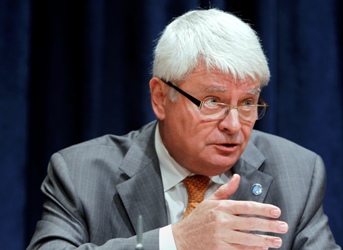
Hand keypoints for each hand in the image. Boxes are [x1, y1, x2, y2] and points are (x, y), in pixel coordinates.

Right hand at [171, 174, 288, 249]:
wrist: (182, 238)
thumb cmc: (198, 218)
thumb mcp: (209, 201)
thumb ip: (225, 190)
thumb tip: (238, 177)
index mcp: (220, 207)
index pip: (246, 207)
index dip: (263, 209)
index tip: (277, 212)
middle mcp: (221, 221)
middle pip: (250, 223)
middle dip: (269, 225)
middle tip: (284, 226)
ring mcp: (220, 236)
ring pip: (248, 238)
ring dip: (265, 240)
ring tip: (277, 240)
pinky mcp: (219, 249)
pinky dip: (252, 249)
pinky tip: (263, 248)